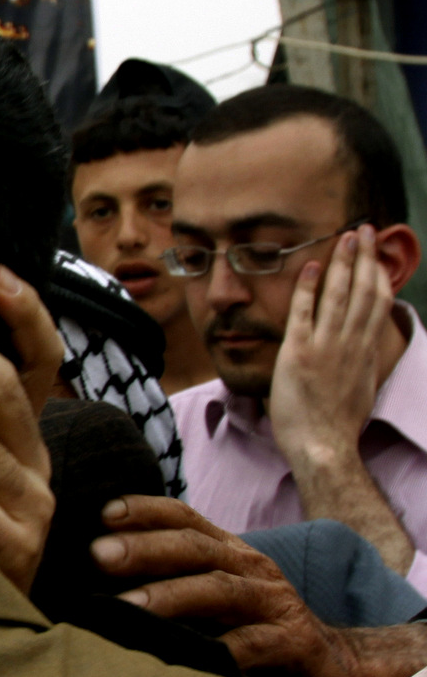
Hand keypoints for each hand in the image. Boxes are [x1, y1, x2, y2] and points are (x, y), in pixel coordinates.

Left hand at [92, 494, 364, 676]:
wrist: (337, 664)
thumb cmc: (255, 626)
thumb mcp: (214, 596)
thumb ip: (171, 580)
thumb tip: (97, 574)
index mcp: (228, 551)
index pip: (184, 517)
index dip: (146, 510)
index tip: (104, 513)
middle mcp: (251, 567)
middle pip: (194, 547)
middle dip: (145, 548)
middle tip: (98, 553)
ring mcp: (274, 603)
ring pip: (218, 590)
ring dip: (170, 596)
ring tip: (126, 606)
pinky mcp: (294, 641)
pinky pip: (254, 643)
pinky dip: (223, 648)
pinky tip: (192, 653)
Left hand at [266, 224, 412, 572]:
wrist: (322, 446)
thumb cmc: (334, 426)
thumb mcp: (357, 388)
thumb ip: (356, 365)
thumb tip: (356, 353)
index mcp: (365, 352)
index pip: (376, 304)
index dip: (376, 276)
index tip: (374, 255)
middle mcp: (350, 345)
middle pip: (362, 291)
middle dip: (364, 257)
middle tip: (364, 230)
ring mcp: (327, 347)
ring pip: (339, 296)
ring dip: (342, 263)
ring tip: (344, 237)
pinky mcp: (300, 354)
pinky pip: (304, 314)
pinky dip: (308, 289)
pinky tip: (309, 267)